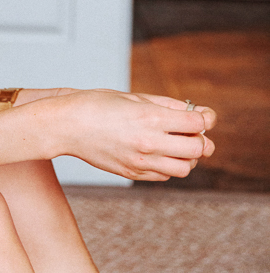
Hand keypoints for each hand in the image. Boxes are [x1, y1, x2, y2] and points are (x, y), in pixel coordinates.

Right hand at [38, 89, 215, 181]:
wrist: (67, 125)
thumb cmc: (97, 104)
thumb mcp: (134, 97)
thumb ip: (167, 105)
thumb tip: (195, 112)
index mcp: (150, 117)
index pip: (197, 124)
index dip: (205, 118)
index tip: (201, 115)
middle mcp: (149, 142)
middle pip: (197, 149)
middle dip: (200, 139)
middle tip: (192, 131)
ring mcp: (141, 161)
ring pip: (184, 168)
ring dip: (187, 157)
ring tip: (176, 144)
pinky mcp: (133, 173)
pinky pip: (164, 175)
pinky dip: (169, 165)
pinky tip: (159, 152)